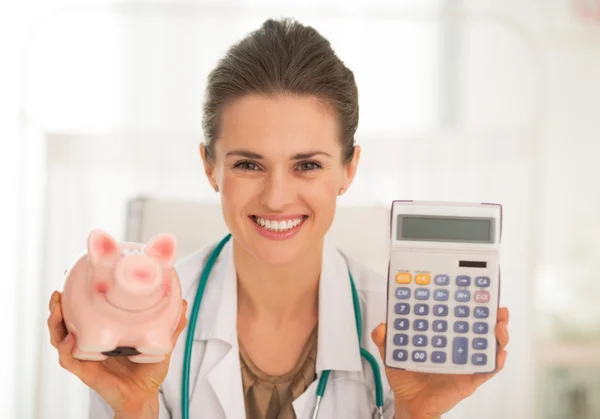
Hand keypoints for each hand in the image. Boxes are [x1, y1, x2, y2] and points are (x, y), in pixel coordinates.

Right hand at [47, 291, 187, 415]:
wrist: (145, 396)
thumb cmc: (148, 371)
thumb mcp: (161, 344)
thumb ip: (171, 326)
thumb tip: (181, 303)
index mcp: (104, 334)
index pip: (83, 313)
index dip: (74, 298)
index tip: (73, 280)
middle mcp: (90, 344)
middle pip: (65, 324)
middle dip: (57, 308)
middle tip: (58, 294)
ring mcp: (86, 357)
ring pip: (60, 339)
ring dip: (55, 324)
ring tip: (58, 309)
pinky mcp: (85, 372)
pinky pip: (69, 360)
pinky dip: (66, 349)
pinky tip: (68, 339)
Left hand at [371, 307, 509, 418]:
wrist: (410, 404)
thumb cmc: (406, 378)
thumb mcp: (392, 354)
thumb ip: (385, 339)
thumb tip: (382, 327)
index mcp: (441, 336)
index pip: (456, 316)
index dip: (466, 303)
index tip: (472, 290)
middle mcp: (456, 346)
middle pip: (477, 327)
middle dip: (490, 315)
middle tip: (494, 306)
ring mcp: (465, 361)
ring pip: (487, 346)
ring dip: (498, 334)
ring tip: (499, 325)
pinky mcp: (470, 379)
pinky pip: (487, 370)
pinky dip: (495, 362)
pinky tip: (498, 354)